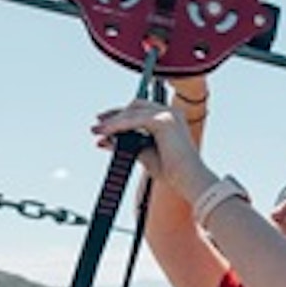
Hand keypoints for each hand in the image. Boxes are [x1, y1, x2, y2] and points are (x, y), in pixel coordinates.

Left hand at [92, 98, 214, 203]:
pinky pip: (135, 119)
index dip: (120, 116)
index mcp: (169, 118)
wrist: (188, 180)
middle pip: (135, 106)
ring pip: (133, 111)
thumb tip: (104, 140)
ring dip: (113, 121)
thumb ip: (125, 144)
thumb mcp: (143, 153)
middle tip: (97, 126)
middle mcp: (170, 112)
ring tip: (98, 131)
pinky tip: (107, 133)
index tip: (103, 125)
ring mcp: (169, 114)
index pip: (140, 110)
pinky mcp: (164, 121)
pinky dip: (119, 125)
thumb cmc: (171, 171)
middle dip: (114, 114)